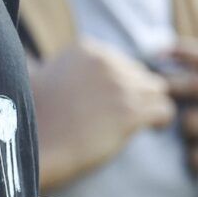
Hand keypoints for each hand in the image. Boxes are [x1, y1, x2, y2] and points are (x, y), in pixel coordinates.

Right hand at [29, 39, 174, 184]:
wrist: (35, 146)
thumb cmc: (33, 119)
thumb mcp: (40, 77)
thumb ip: (57, 66)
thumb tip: (51, 66)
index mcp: (87, 50)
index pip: (122, 61)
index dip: (122, 82)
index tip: (116, 100)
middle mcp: (106, 62)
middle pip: (141, 73)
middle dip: (138, 93)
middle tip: (131, 115)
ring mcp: (120, 86)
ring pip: (158, 90)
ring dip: (152, 106)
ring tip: (146, 123)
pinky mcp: (130, 112)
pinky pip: (164, 110)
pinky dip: (162, 120)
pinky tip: (153, 130)